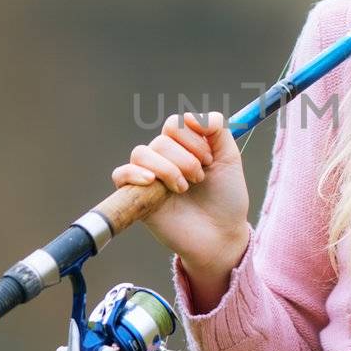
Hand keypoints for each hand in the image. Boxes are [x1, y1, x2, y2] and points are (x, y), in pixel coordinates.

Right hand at [111, 112, 249, 278]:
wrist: (222, 234)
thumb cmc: (226, 199)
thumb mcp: (229, 157)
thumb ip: (217, 128)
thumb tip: (190, 116)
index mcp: (184, 147)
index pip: (174, 124)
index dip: (192, 138)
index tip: (209, 160)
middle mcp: (165, 160)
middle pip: (160, 140)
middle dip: (185, 158)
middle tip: (199, 178)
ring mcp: (150, 178)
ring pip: (142, 153)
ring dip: (167, 168)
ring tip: (183, 188)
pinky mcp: (138, 198)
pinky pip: (121, 175)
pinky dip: (133, 173)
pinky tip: (151, 181)